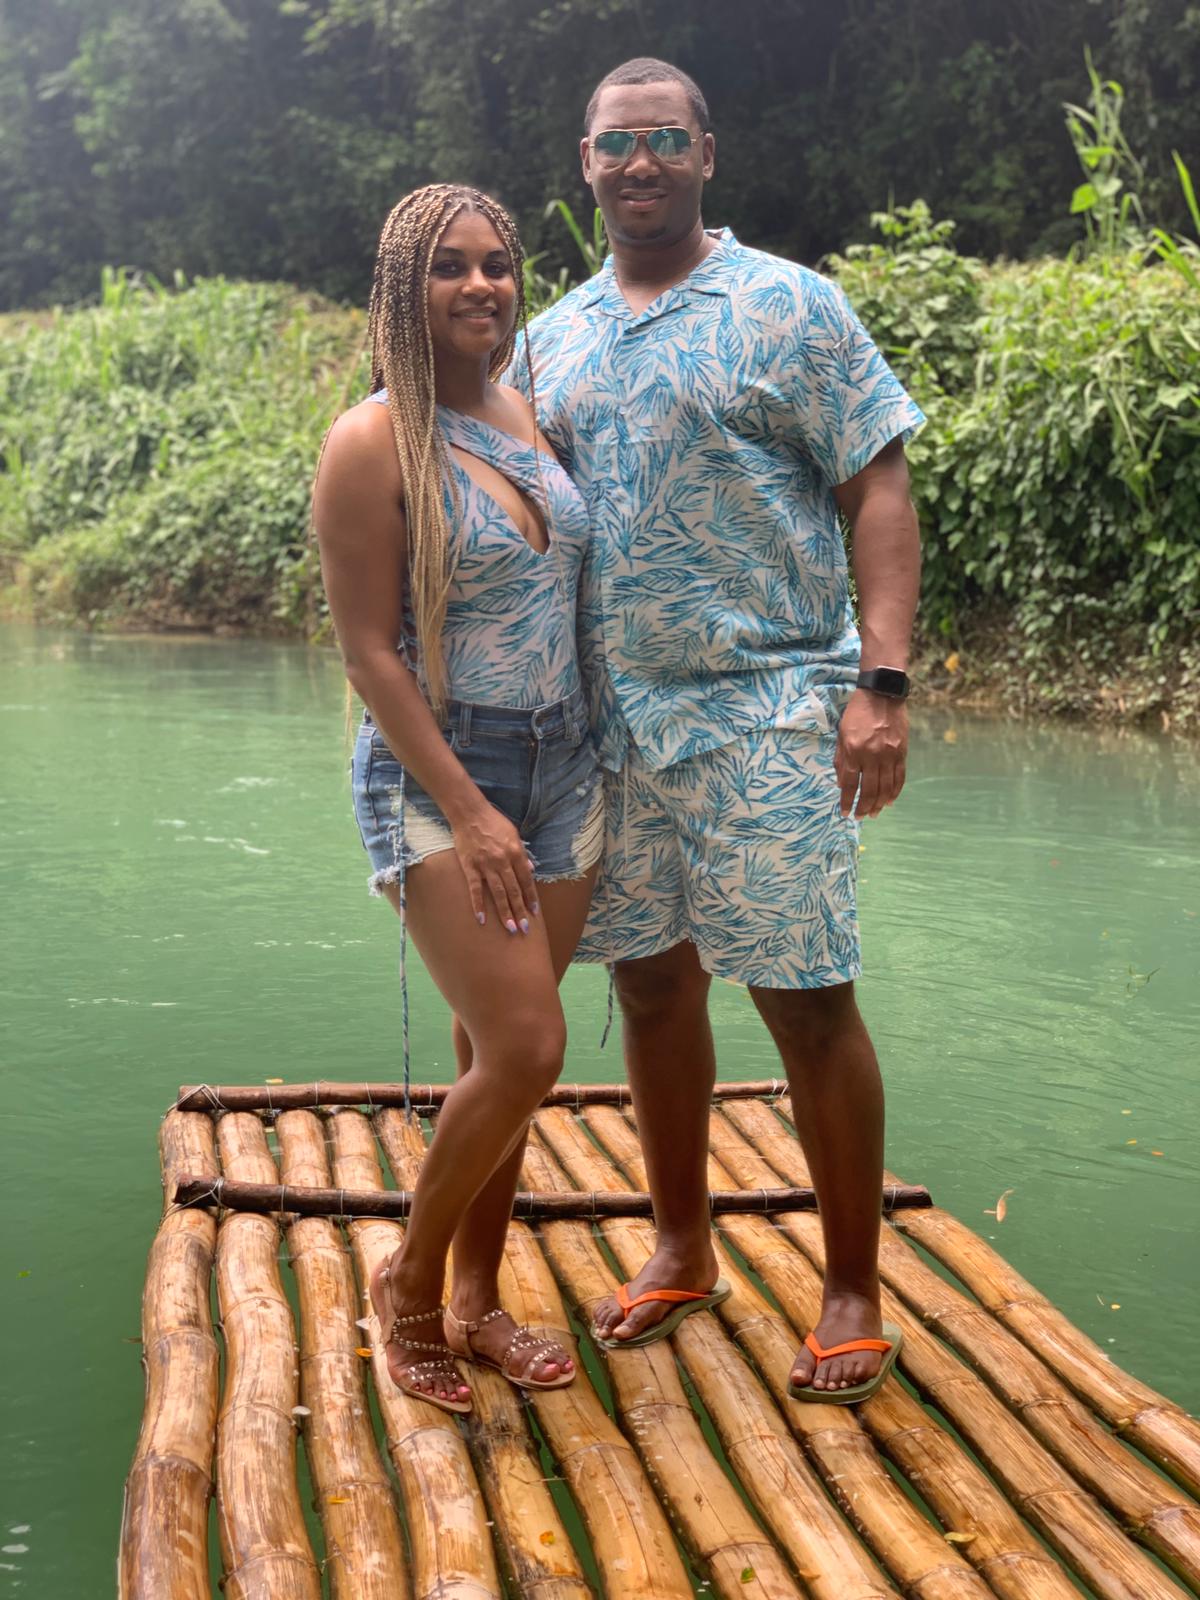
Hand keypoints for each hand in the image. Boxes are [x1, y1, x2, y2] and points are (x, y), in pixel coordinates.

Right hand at [449, 800, 538, 931]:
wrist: (469, 813)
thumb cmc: (493, 821)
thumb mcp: (514, 833)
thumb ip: (522, 853)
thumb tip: (530, 869)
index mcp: (516, 852)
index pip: (526, 880)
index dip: (531, 897)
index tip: (534, 912)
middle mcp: (503, 861)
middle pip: (514, 890)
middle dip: (520, 911)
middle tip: (525, 929)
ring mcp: (486, 865)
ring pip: (498, 893)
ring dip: (505, 912)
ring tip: (511, 928)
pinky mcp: (470, 867)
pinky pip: (475, 889)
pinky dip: (478, 905)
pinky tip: (482, 919)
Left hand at [835, 689, 908, 818]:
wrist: (882, 694)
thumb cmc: (857, 713)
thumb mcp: (842, 734)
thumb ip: (841, 760)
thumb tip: (842, 784)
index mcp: (853, 750)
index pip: (850, 783)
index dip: (847, 801)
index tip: (844, 813)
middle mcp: (872, 755)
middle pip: (869, 789)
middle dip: (863, 807)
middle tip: (860, 817)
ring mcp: (889, 754)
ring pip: (885, 787)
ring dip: (879, 804)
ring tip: (874, 813)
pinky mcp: (902, 752)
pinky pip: (899, 778)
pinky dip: (894, 792)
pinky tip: (889, 801)